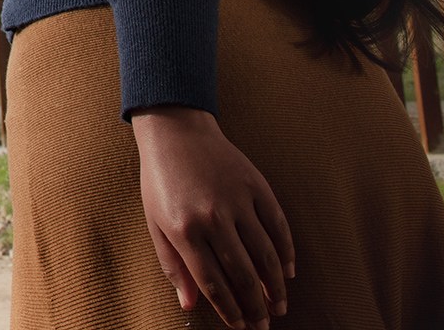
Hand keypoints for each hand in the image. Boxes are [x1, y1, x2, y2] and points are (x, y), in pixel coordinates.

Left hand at [132, 107, 292, 328]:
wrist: (176, 132)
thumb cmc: (161, 182)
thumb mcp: (155, 224)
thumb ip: (173, 266)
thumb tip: (191, 306)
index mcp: (184, 230)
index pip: (213, 283)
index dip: (230, 311)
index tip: (241, 326)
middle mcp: (212, 217)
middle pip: (243, 275)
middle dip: (256, 307)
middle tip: (264, 325)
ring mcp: (237, 200)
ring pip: (265, 255)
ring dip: (275, 287)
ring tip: (279, 306)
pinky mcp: (255, 185)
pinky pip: (278, 226)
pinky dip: (286, 252)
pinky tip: (288, 272)